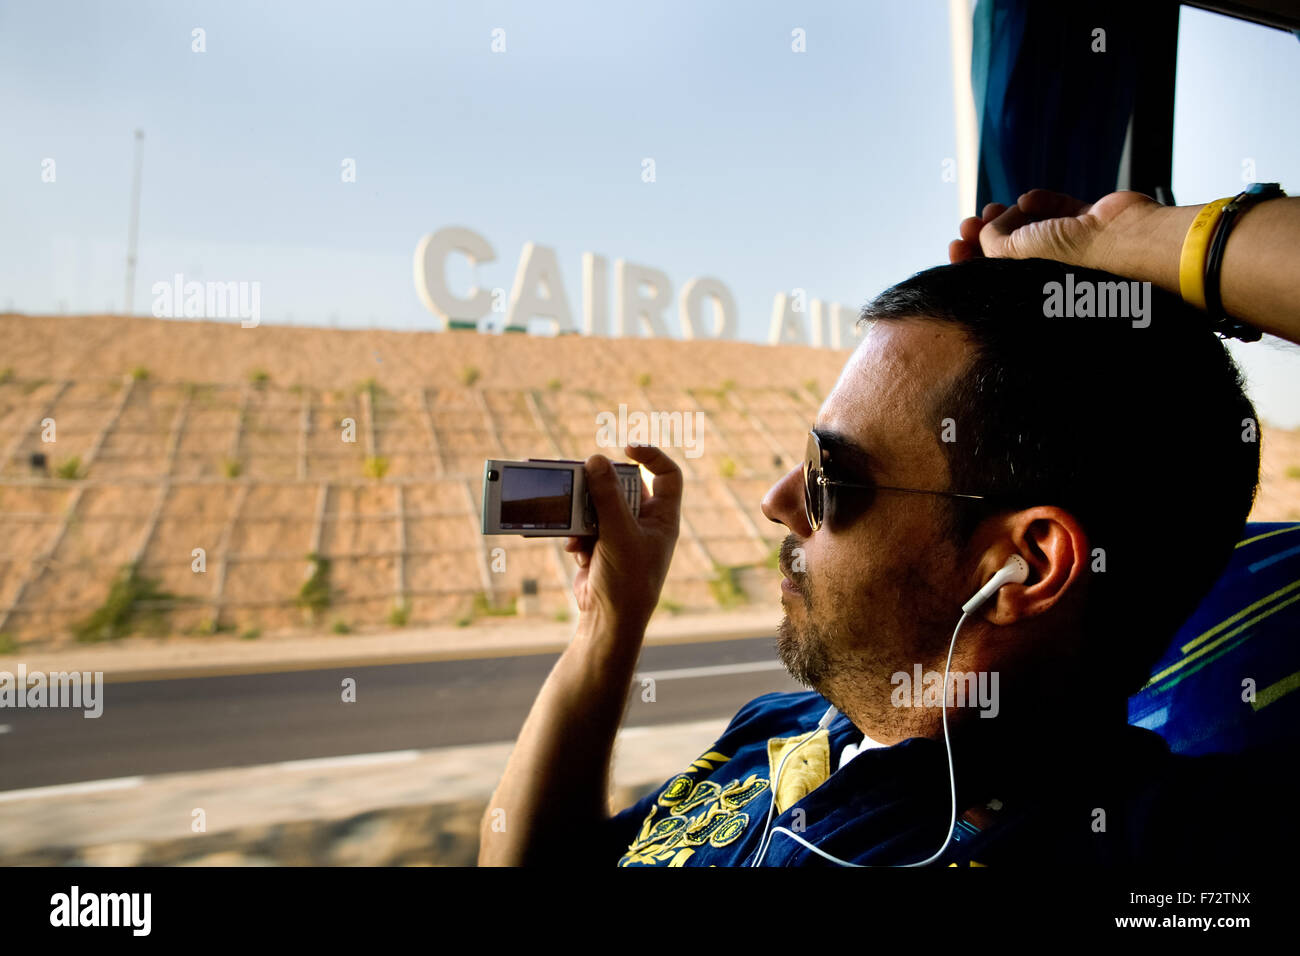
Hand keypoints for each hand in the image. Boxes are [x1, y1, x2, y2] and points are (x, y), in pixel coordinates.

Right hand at [563, 444, 680, 630]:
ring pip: (598, 506)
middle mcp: (644, 523)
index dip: (651, 456)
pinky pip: (584, 527)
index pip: (667, 475)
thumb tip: (595, 460)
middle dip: (601, 489)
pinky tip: (577, 553)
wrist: (608, 621)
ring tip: (578, 529)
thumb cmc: (628, 581)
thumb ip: (607, 496)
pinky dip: (577, 537)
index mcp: (663, 518)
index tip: (626, 448)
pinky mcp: (599, 547)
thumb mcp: (618, 533)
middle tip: (583, 479)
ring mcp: (621, 535)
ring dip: (584, 516)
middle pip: (623, 487)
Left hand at [949, 189, 1161, 272]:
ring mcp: (1073, 243)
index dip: (971, 260)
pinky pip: (1059, 207)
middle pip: (1009, 249)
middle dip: (984, 234)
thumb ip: (990, 241)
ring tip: (992, 208)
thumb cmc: (1068, 258)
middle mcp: (1053, 269)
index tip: (955, 246)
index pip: (995, 276)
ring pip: (1032, 226)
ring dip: (1007, 215)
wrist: (1123, 241)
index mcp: (1034, 289)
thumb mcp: (1012, 254)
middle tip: (967, 223)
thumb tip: (985, 229)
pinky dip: (1041, 201)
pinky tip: (1027, 199)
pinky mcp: (1091, 220)